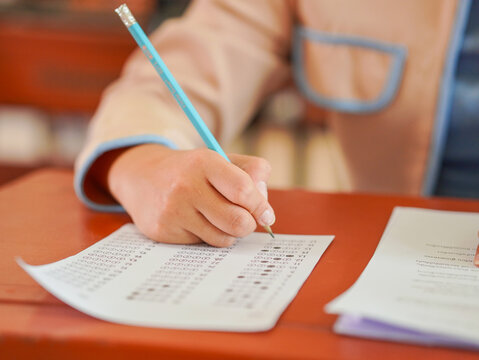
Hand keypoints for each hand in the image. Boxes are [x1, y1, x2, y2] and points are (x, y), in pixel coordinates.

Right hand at [97, 144, 274, 246]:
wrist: (142, 176)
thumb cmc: (192, 171)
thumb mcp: (221, 159)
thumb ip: (252, 172)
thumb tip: (265, 208)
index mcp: (204, 162)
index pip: (243, 190)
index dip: (260, 206)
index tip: (266, 215)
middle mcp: (185, 185)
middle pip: (237, 221)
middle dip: (248, 224)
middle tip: (244, 219)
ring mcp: (172, 210)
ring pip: (223, 237)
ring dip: (228, 232)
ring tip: (218, 217)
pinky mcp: (163, 231)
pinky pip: (202, 244)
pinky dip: (207, 236)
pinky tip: (195, 221)